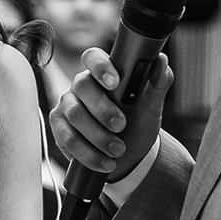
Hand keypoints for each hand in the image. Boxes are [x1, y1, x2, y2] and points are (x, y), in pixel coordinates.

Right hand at [50, 50, 170, 181]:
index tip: (115, 83)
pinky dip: (88, 154)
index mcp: (102, 73)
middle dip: (103, 109)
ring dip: (99, 136)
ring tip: (118, 150)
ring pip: (75, 115)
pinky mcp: (59, 128)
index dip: (100, 66)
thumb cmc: (137, 124)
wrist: (129, 156)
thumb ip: (158, 81)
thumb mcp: (151, 105)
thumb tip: (161, 60)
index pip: (93, 57)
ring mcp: (67, 106)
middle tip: (121, 126)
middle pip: (82, 86)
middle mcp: (81, 86)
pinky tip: (104, 162)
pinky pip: (67, 138)